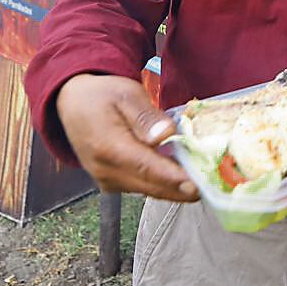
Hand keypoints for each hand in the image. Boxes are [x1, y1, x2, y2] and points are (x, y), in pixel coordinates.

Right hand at [55, 74, 198, 200]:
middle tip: (213, 187)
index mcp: (108, 148)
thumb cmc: (102, 95)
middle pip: (151, 186)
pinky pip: (142, 187)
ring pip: (148, 190)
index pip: (146, 169)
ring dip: (175, 189)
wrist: (73, 103)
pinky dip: (163, 185)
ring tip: (205, 182)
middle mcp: (106, 171)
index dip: (173, 179)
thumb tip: (165, 134)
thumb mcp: (125, 94)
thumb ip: (145, 117)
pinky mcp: (112, 182)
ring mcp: (107, 180)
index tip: (197, 186)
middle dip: (181, 189)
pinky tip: (184, 177)